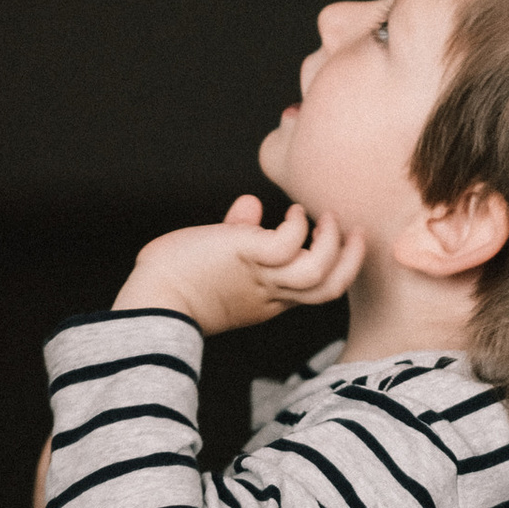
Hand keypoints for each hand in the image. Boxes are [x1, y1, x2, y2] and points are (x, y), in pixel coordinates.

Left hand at [112, 191, 366, 337]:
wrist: (151, 304)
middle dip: (351, 261)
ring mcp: (263, 277)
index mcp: (268, 300)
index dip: (330, 265)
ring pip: (321, 272)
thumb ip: (239, 233)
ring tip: (328, 218)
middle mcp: (272, 293)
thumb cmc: (174, 283)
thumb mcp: (219, 260)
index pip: (313, 289)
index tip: (332, 239)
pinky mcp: (249, 256)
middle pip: (330, 289)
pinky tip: (291, 212)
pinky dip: (298, 225)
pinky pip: (291, 243)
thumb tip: (250, 204)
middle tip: (358, 234)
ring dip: (332, 244)